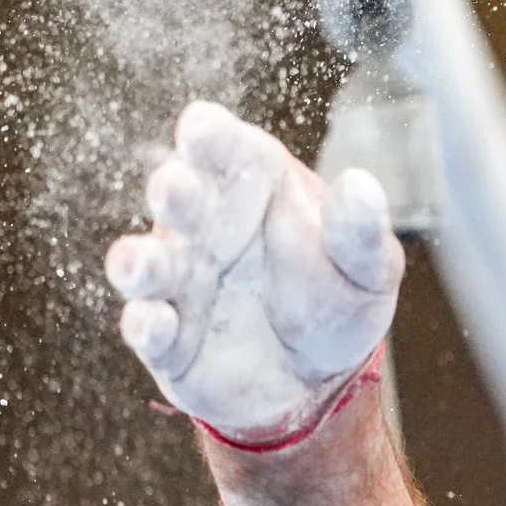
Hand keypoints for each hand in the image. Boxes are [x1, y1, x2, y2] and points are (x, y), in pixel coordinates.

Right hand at [104, 101, 404, 447]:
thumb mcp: (367, 267)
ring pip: (144, 262)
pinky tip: (155, 322)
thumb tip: (360, 185)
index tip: (199, 126)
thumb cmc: (338, 300)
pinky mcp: (167, 340)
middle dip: (172, 191)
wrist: (322, 379)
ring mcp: (180, 282)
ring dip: (138, 261)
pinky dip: (146, 324)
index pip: (226, 147)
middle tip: (174, 188)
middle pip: (178, 196)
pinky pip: (147, 327)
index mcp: (254, 184)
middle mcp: (206, 225)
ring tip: (141, 263)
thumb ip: (360, 230)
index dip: (209, 134)